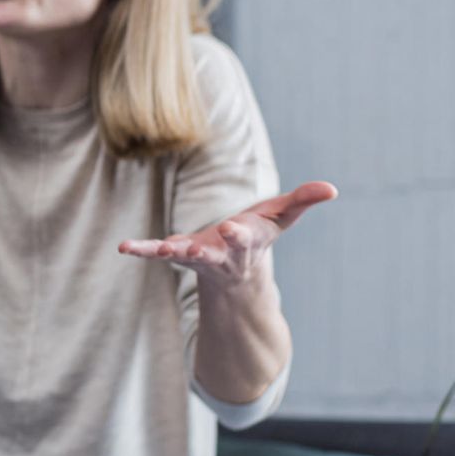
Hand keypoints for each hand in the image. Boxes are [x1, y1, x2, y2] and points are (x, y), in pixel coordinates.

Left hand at [118, 181, 337, 295]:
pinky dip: (141, 249)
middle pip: (216, 253)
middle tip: (196, 249)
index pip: (245, 238)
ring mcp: (197, 257)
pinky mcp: (177, 253)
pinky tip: (123, 247)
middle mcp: (222, 254)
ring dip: (170, 253)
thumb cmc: (260, 234)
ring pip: (183, 257)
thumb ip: (303, 200)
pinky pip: (156, 251)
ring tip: (156, 251)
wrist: (237, 267)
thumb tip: (331, 188)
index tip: (234, 226)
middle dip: (207, 250)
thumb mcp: (282, 216)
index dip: (240, 234)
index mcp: (247, 242)